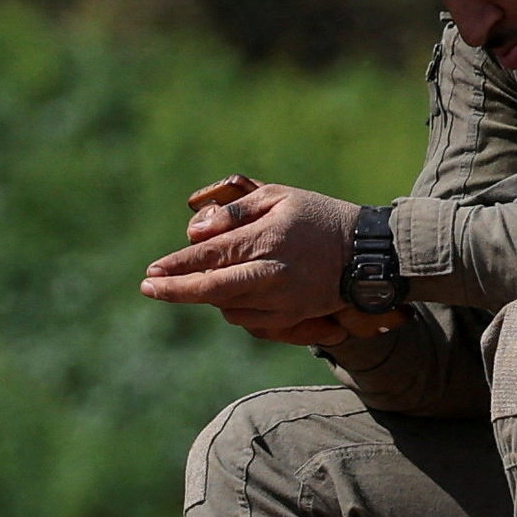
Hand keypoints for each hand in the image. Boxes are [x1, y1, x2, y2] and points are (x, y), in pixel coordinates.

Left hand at [142, 176, 369, 344]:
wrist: (369, 254)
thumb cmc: (317, 217)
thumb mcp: (279, 197)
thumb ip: (234, 212)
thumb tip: (195, 230)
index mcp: (266, 240)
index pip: (210, 256)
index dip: (176, 266)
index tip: (150, 272)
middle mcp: (271, 274)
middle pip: (212, 290)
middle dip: (176, 291)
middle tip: (148, 288)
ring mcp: (281, 302)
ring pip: (226, 307)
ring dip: (208, 295)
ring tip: (205, 277)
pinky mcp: (290, 319)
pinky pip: (246, 320)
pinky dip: (232, 307)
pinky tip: (233, 291)